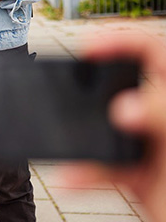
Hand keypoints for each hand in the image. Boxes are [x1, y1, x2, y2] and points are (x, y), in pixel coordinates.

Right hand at [62, 33, 165, 221]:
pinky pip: (100, 167)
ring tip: (64, 133)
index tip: (90, 50)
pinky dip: (83, 174)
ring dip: (82, 136)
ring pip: (105, 128)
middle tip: (71, 83)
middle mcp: (162, 116)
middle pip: (122, 85)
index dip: (121, 43)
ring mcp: (149, 144)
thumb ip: (161, 114)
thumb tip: (123, 106)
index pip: (154, 52)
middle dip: (94, 84)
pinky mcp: (135, 175)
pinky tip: (70, 178)